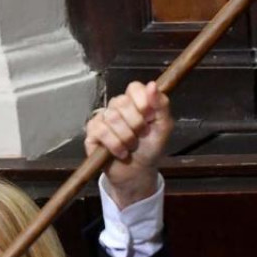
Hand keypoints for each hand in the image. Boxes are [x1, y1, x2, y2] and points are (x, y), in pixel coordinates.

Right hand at [84, 81, 172, 208]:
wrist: (138, 172)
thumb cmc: (150, 148)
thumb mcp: (163, 127)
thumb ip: (161, 105)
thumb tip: (152, 85)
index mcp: (135, 101)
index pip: (134, 87)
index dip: (142, 101)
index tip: (149, 117)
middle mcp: (117, 106)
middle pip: (122, 101)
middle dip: (136, 123)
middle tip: (141, 135)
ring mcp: (103, 118)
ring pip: (112, 117)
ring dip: (126, 137)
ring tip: (131, 146)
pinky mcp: (92, 132)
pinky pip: (101, 130)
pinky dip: (114, 144)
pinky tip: (121, 152)